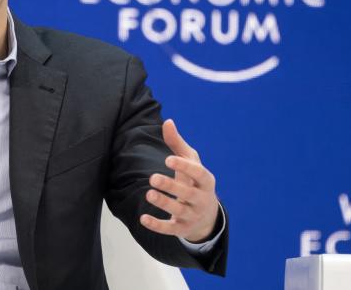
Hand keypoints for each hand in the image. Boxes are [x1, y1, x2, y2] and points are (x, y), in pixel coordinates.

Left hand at [140, 119, 219, 242]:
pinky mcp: (182, 228)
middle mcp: (201, 199)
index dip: (184, 166)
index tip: (168, 159)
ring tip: (148, 194)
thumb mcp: (191, 162)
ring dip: (163, 203)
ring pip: (178, 211)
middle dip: (171, 186)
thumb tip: (168, 121)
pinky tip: (143, 219)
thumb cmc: (195, 181)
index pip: (198, 173)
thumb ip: (177, 143)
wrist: (207, 216)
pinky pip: (170, 229)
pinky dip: (157, 225)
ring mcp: (192, 215)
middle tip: (153, 178)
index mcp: (206, 181)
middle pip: (187, 193)